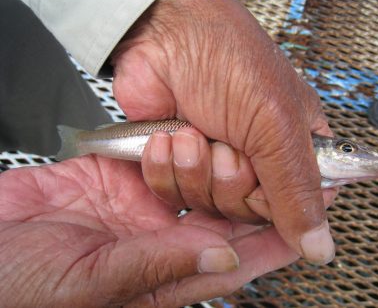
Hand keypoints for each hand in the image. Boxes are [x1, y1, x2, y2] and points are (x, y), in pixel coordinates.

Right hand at [0, 157, 297, 306]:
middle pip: (220, 217)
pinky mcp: (115, 184)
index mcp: (162, 279)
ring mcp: (139, 212)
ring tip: (210, 143)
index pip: (233, 260)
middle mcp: (159, 244)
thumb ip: (158, 266)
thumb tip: (224, 255)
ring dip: (204, 165)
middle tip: (256, 163)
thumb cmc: (20, 287)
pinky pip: (155, 164)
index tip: (306, 223)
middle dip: (241, 192)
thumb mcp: (90, 281)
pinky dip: (168, 149)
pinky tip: (179, 134)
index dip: (272, 242)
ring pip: (192, 186)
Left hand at [113, 0, 334, 263]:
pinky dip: (169, 170)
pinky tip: (172, 139)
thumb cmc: (227, 59)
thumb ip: (297, 188)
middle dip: (233, 181)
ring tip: (196, 133)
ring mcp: (217, 163)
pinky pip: (176, 197)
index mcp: (297, 144)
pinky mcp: (182, 165)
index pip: (305, 203)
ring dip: (198, 172)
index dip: (286, 207)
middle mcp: (259, 158)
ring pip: (212, 208)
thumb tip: (321, 245)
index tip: (269, 190)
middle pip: (253, 211)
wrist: (162, 35)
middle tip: (228, 145)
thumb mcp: (274, 125)